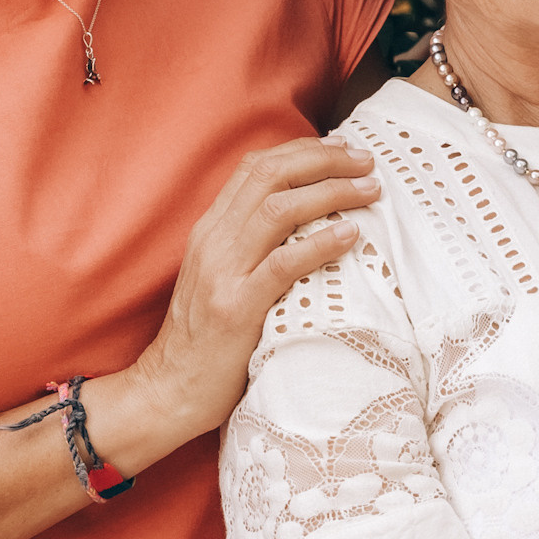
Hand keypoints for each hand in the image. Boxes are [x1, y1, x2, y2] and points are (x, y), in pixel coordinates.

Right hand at [95, 136, 379, 469]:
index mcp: (210, 229)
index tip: (343, 150)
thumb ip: (250, 245)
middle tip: (367, 162)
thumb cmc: (206, 337)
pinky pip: (282, 263)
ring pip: (279, 208)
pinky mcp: (236, 308)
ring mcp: (222, 272)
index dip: (303, 151)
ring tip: (369, 191)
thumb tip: (304, 219)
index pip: (256, 167)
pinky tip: (350, 234)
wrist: (170, 388)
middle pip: (271, 175)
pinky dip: (319, 243)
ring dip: (331, 192)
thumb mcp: (222, 277)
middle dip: (325, 160)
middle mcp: (213, 241)